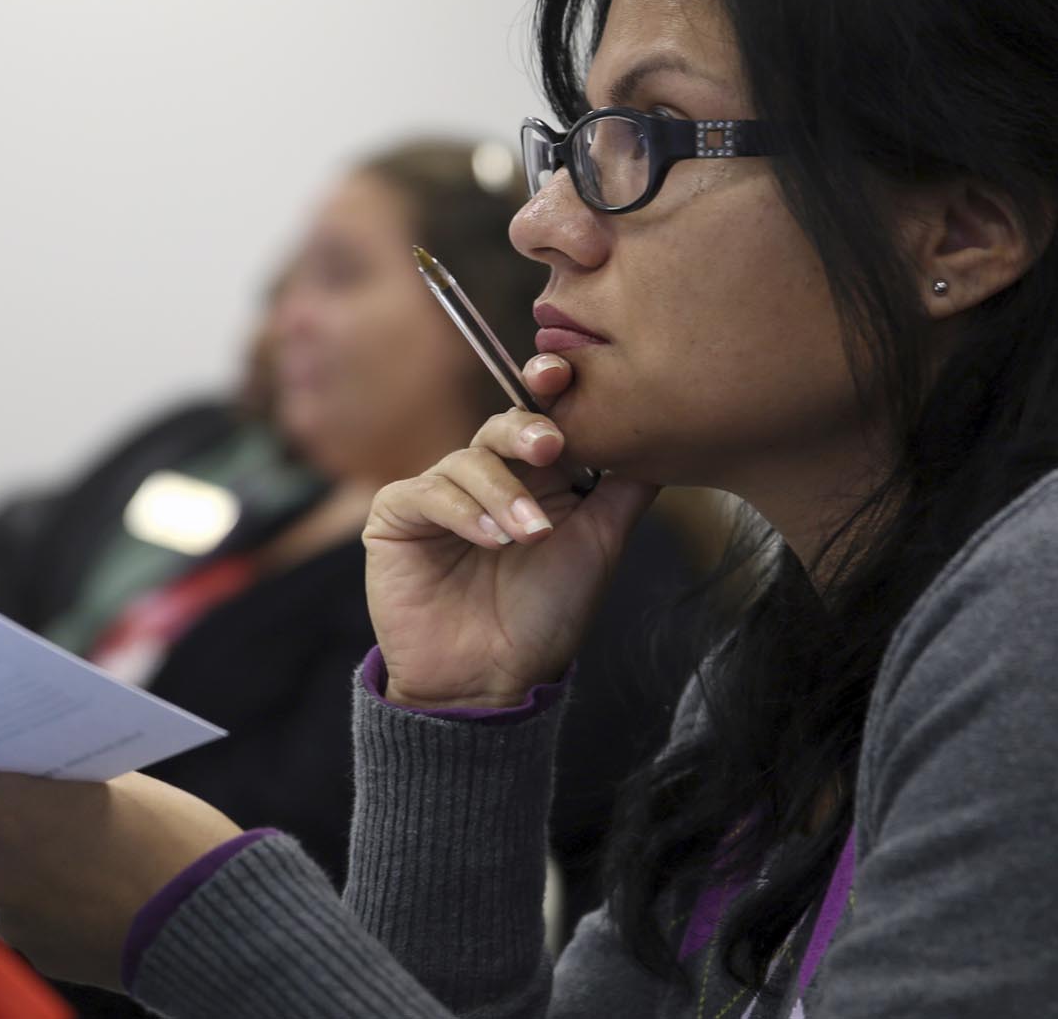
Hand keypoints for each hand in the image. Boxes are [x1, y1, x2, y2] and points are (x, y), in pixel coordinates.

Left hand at [0, 760, 242, 989]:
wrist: (213, 923)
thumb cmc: (172, 838)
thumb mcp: (115, 784)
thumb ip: (57, 779)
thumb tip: (30, 776)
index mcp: (6, 809)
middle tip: (23, 788)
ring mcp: (10, 913)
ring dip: (12, 850)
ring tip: (60, 838)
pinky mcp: (32, 948)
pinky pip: (19, 908)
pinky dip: (39, 892)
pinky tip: (80, 882)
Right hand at [364, 352, 657, 709]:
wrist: (489, 681)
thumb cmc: (546, 617)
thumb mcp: (599, 545)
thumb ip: (625, 489)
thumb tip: (660, 433)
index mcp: (535, 477)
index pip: (542, 417)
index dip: (550, 389)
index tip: (564, 375)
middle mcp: (487, 476)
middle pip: (503, 425)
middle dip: (527, 427)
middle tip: (552, 446)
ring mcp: (439, 493)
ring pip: (468, 460)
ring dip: (503, 493)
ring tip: (527, 535)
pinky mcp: (397, 515)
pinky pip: (425, 491)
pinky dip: (461, 510)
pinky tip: (489, 538)